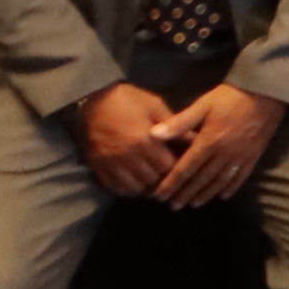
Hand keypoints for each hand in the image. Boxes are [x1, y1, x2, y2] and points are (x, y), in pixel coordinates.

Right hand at [79, 82, 185, 198]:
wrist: (91, 100)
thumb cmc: (127, 100)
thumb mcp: (154, 106)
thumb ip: (175, 125)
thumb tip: (197, 139)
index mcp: (143, 141)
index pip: (167, 167)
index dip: (176, 165)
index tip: (179, 161)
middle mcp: (126, 157)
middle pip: (153, 180)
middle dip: (162, 176)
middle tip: (165, 169)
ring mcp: (110, 164)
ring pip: (135, 188)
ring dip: (146, 184)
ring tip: (151, 175)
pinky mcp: (98, 168)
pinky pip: (116, 188)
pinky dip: (128, 188)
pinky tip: (135, 179)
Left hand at [153, 84, 288, 208]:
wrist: (266, 92)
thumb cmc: (230, 97)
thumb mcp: (202, 105)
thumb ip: (179, 123)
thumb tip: (153, 135)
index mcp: (209, 142)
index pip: (185, 168)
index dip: (171, 183)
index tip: (159, 196)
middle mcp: (224, 154)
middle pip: (201, 179)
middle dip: (185, 193)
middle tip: (173, 206)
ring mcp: (240, 156)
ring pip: (219, 181)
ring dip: (205, 194)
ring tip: (193, 204)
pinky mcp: (254, 155)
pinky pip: (241, 176)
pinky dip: (231, 188)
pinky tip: (223, 196)